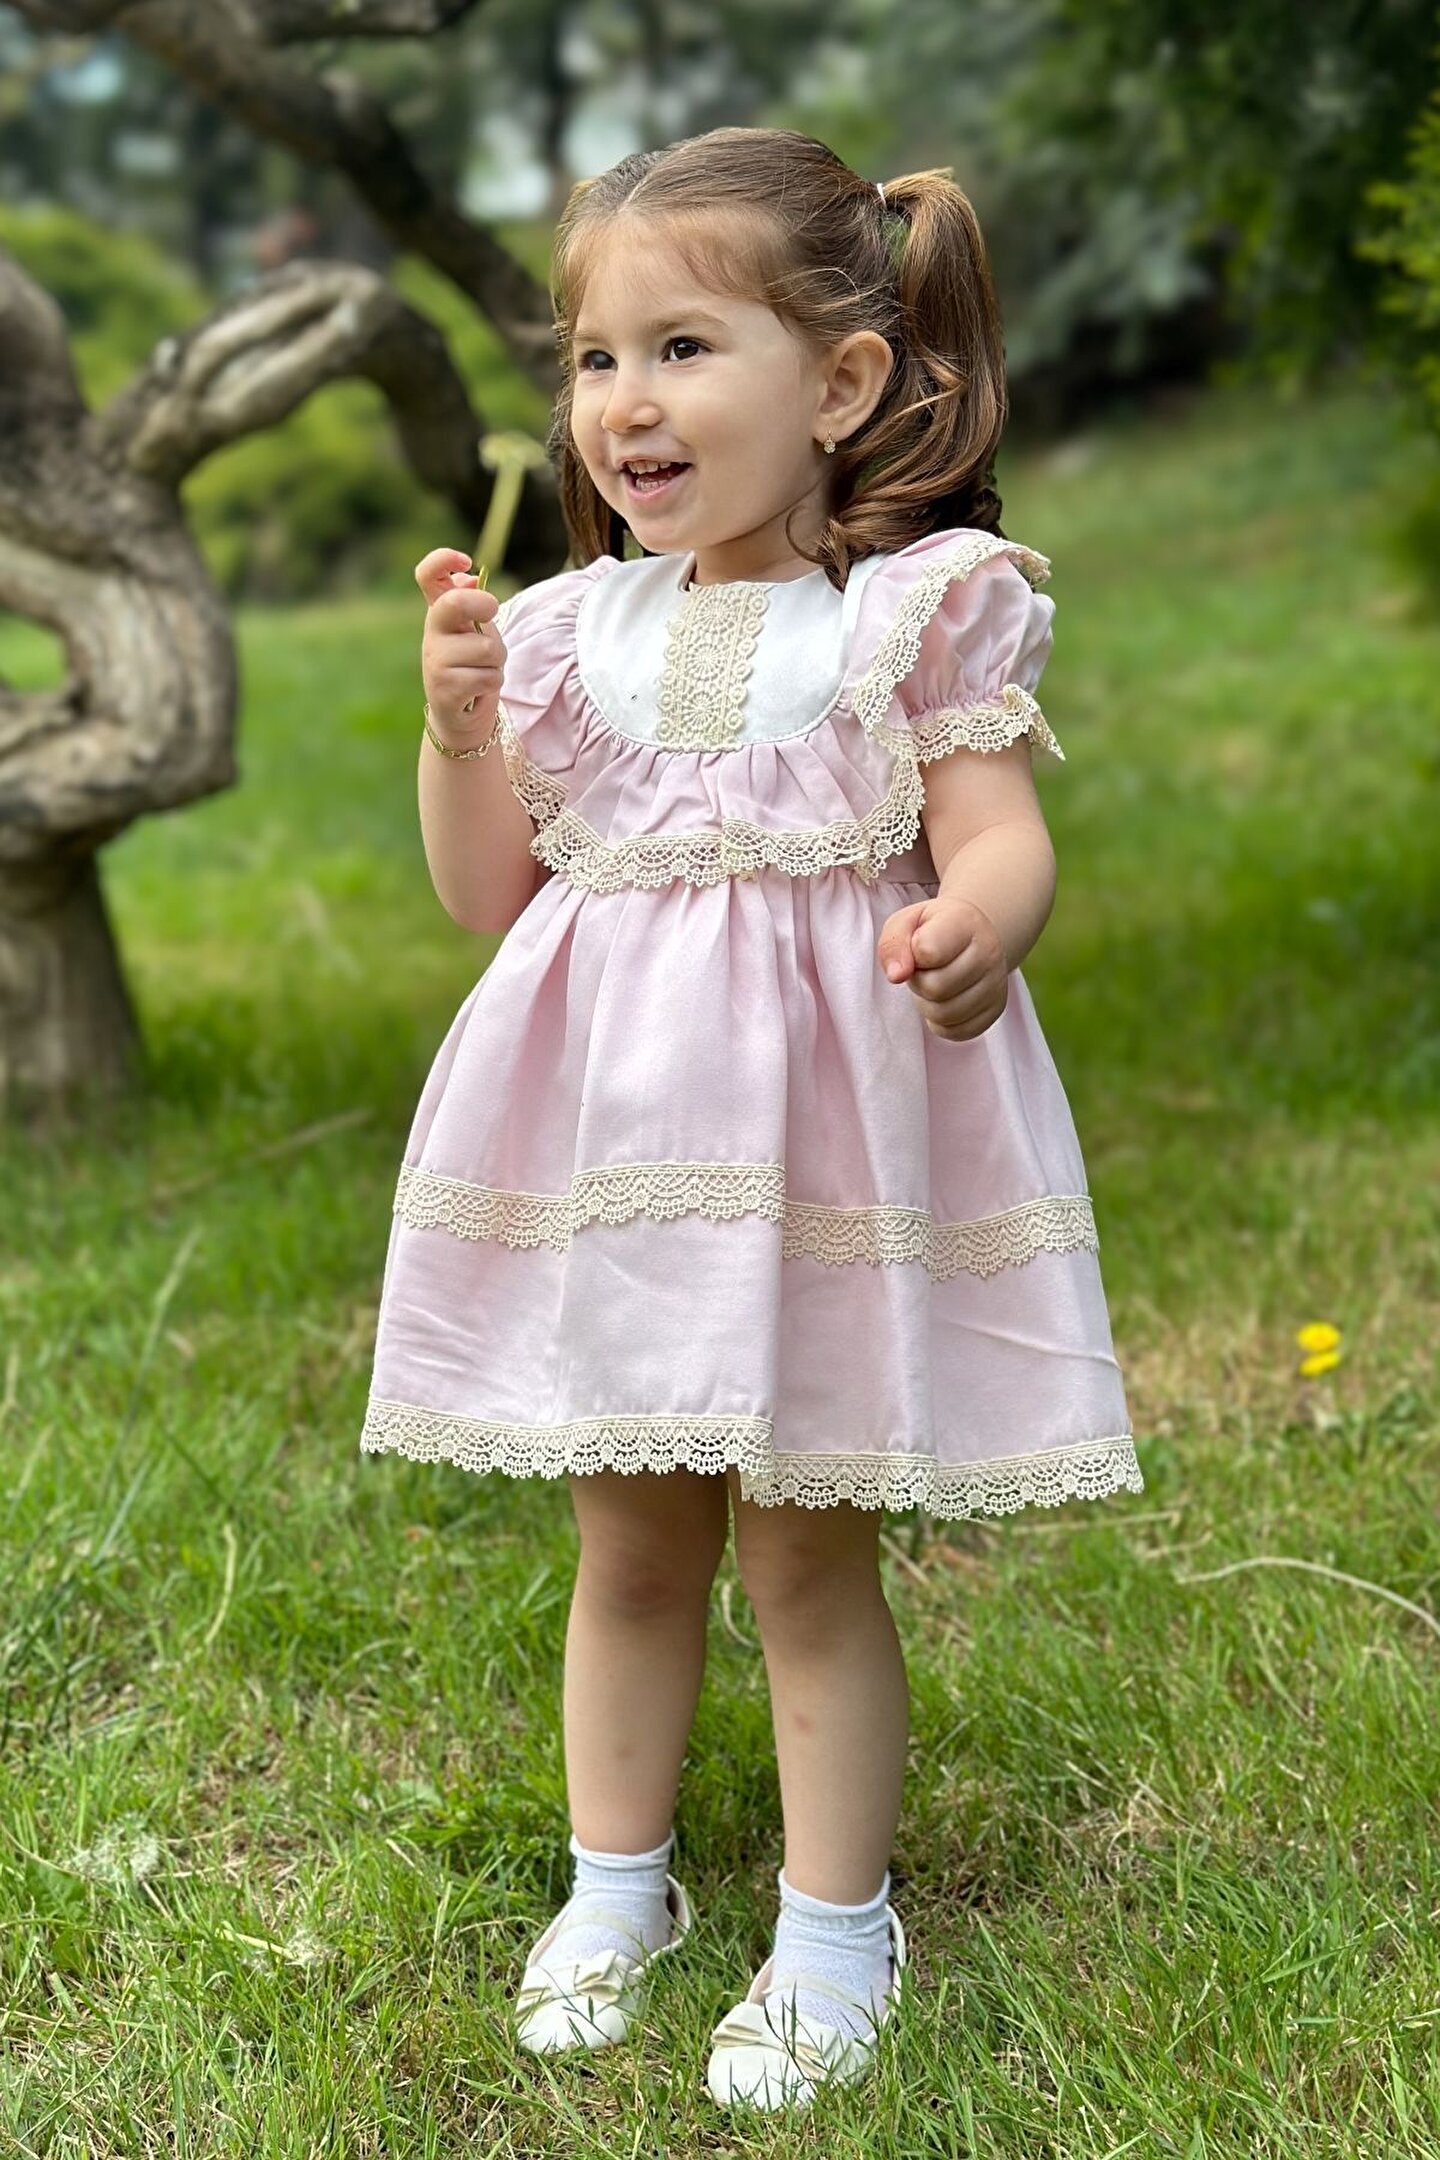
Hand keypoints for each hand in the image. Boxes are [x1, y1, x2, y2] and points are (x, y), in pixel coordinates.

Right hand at [415, 547, 504, 746]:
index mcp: (439, 611)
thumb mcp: (474, 628)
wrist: (462, 714)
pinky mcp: (445, 690)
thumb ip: (472, 601)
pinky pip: (488, 676)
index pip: (427, 575)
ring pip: (487, 648)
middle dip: (483, 606)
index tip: (466, 559)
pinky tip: (478, 689)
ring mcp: (435, 661)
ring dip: (497, 660)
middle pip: (455, 603)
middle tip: (490, 616)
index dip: (443, 559)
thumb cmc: (472, 664)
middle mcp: (432, 632)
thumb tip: (469, 579)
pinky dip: (492, 682)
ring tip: (483, 669)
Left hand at [875, 896, 1008, 1040]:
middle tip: (924, 969)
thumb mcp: (905, 923)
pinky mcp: (995, 1010)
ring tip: (933, 982)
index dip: (912, 955)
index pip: (928, 951)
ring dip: (927, 1003)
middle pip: (935, 988)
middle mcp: (988, 952)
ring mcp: (996, 983)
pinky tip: (944, 1000)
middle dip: (918, 982)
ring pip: (945, 1014)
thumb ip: (893, 945)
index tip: (918, 947)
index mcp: (965, 922)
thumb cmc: (932, 929)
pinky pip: (956, 1031)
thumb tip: (896, 976)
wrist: (971, 936)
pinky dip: (941, 1021)